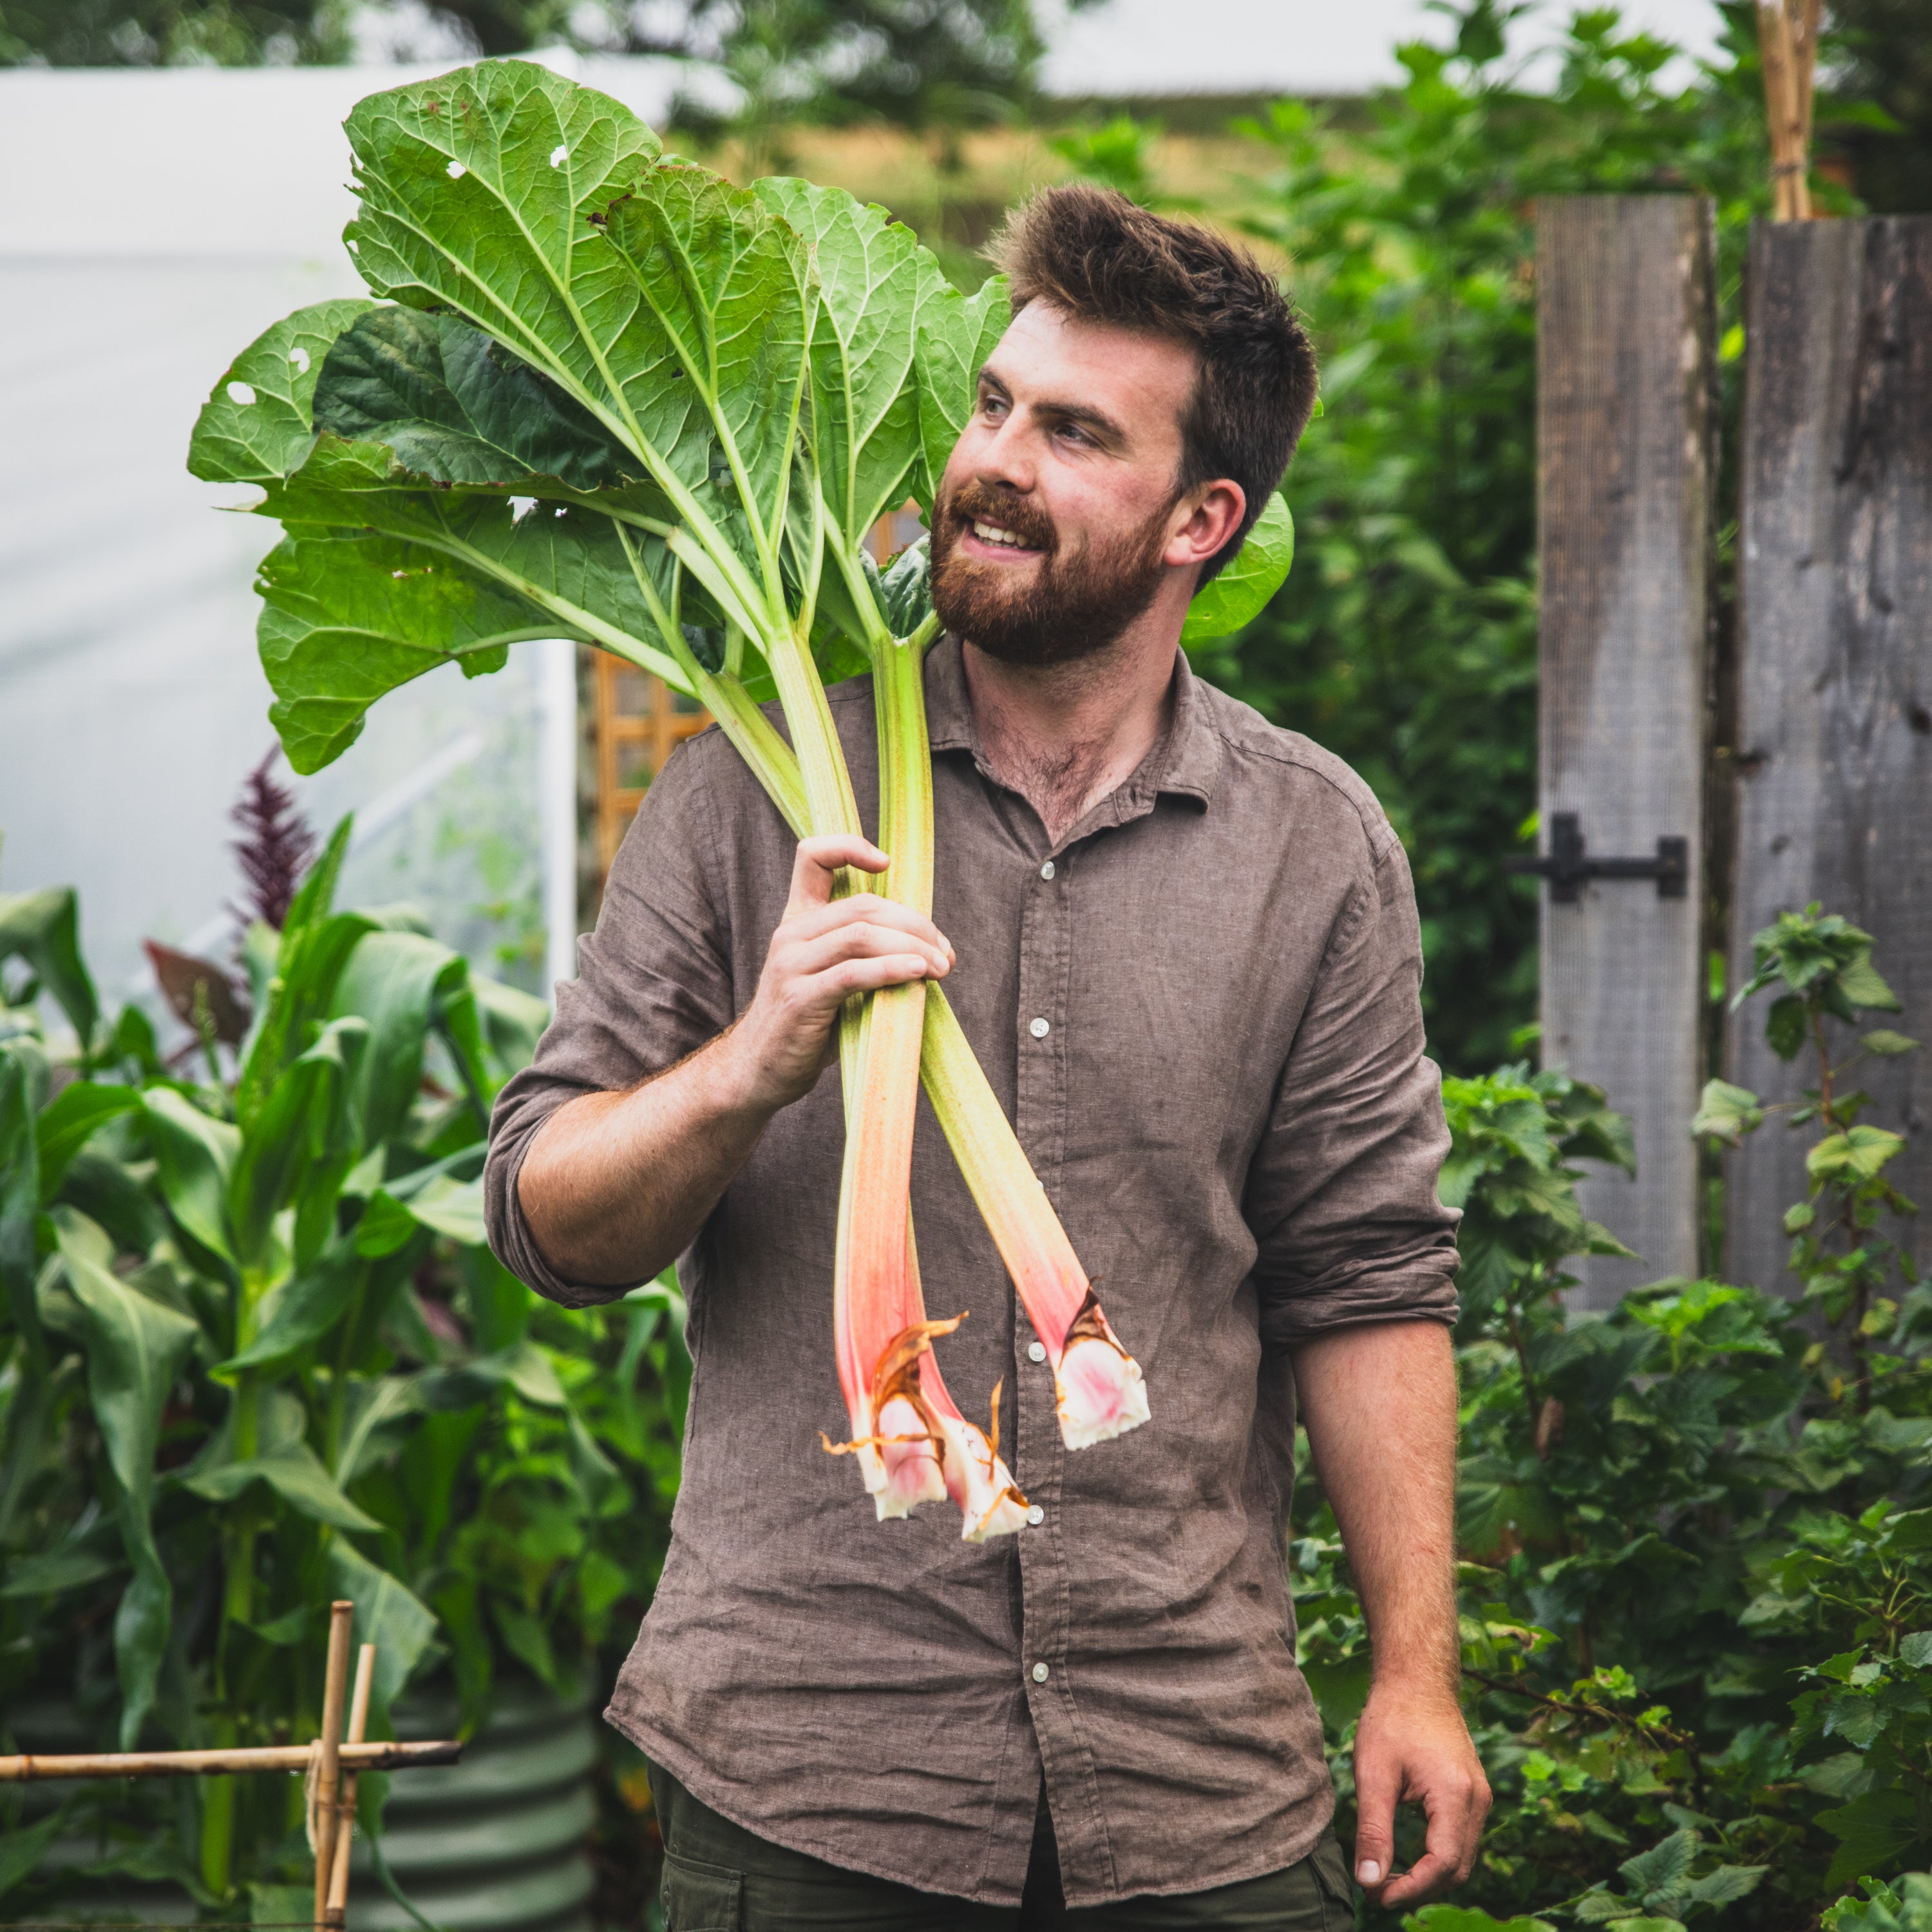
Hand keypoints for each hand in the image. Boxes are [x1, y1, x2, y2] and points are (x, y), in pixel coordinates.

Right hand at [719, 834, 953, 1113]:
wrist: (758, 1072)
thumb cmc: (806, 1026)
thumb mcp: (830, 978)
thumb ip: (861, 953)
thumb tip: (928, 949)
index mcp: (798, 920)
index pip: (812, 857)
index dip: (850, 847)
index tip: (886, 863)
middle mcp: (790, 935)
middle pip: (862, 906)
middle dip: (914, 924)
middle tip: (945, 951)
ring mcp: (791, 966)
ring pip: (861, 934)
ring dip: (912, 947)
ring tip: (941, 967)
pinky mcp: (800, 999)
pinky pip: (853, 973)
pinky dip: (892, 969)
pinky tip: (918, 975)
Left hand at [1350, 1684, 1489, 1907]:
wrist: (1417, 1679)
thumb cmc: (1392, 1719)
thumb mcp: (1373, 1774)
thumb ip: (1374, 1831)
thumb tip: (1368, 1882)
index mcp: (1456, 1795)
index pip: (1443, 1865)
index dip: (1411, 1889)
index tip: (1376, 1896)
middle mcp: (1478, 1799)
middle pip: (1457, 1869)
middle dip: (1419, 1887)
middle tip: (1376, 1890)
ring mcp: (1480, 1796)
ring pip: (1462, 1857)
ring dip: (1428, 1875)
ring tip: (1386, 1877)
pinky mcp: (1473, 1792)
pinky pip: (1461, 1838)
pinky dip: (1437, 1855)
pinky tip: (1406, 1855)